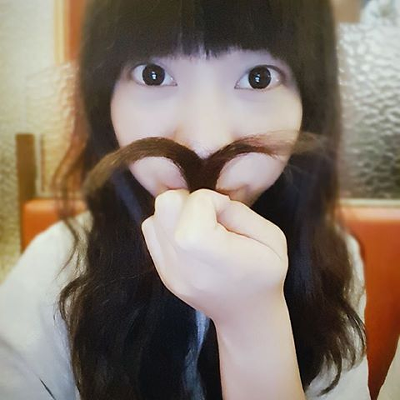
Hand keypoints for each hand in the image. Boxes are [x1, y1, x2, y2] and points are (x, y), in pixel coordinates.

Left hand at [141, 189, 287, 326]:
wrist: (247, 316)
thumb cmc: (265, 275)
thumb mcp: (272, 238)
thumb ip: (239, 211)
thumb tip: (209, 201)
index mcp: (212, 256)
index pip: (194, 203)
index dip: (213, 199)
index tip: (227, 215)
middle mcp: (182, 264)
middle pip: (166, 204)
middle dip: (190, 202)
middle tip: (210, 218)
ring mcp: (167, 271)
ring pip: (155, 216)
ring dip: (178, 215)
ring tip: (201, 229)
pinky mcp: (161, 272)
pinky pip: (152, 233)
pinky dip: (169, 227)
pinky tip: (190, 239)